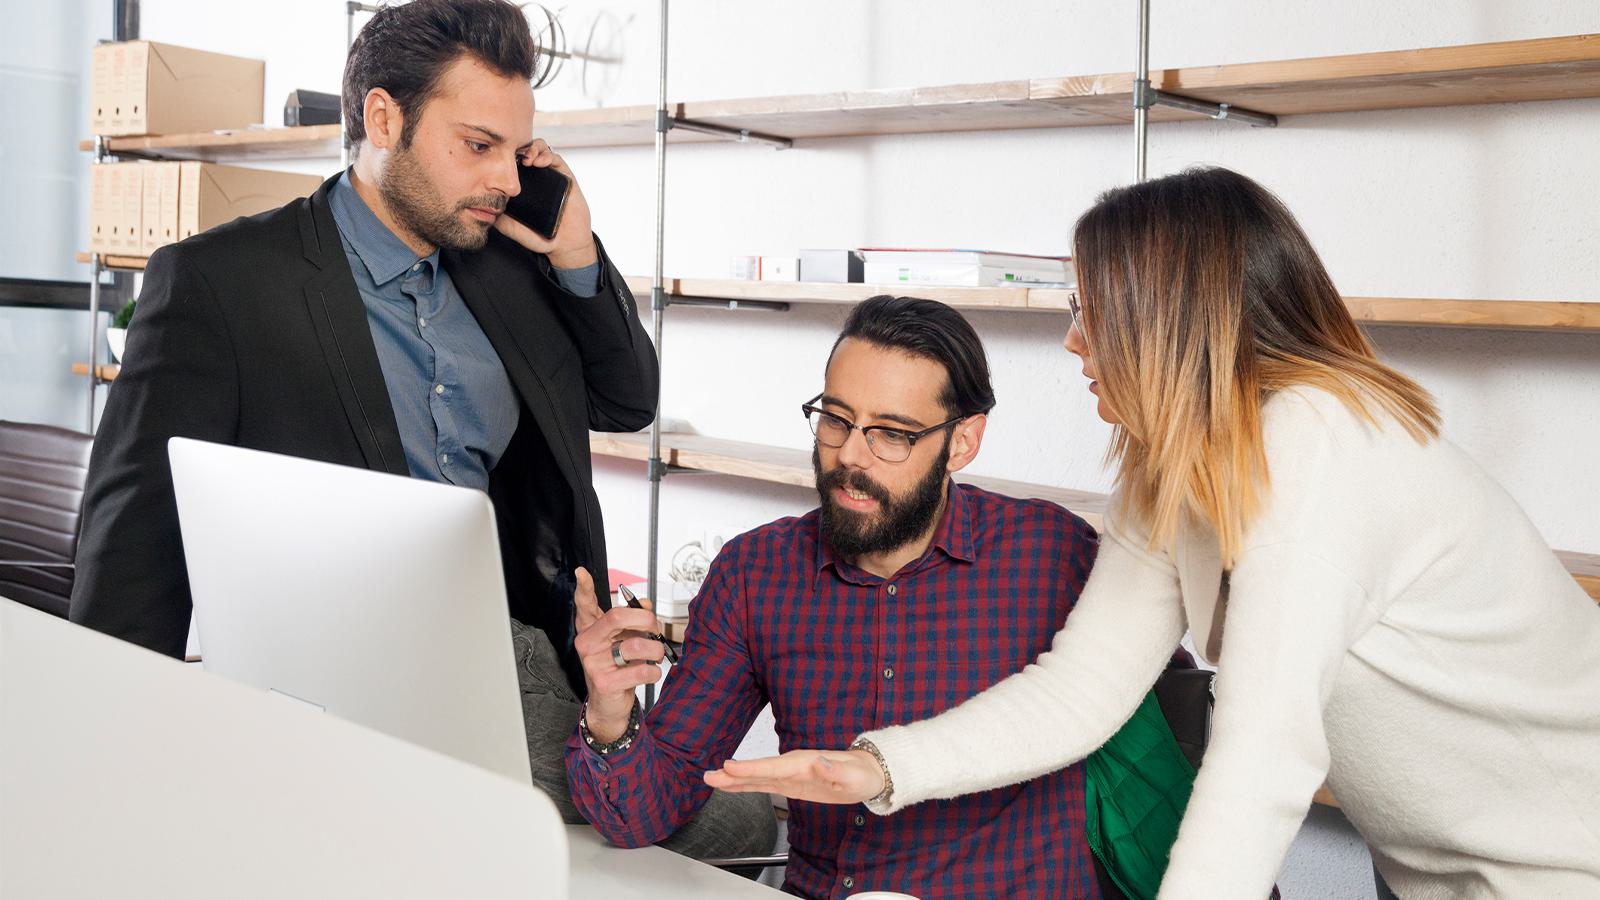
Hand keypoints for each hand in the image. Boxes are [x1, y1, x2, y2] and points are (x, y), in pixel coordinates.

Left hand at [494, 138, 596, 269]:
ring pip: (539, 149)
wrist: (565, 243)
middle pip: (525, 150)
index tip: (498, 160)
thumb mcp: (513, 228)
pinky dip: (546, 155)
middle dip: (518, 148)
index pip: (511, 162)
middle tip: (512, 155)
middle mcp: (535, 177)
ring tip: (526, 158)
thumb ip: (499, 218)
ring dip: (531, 148)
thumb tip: (481, 207)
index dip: (505, 157)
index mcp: (522, 185)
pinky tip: (538, 162)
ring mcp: (550, 174)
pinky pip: (555, 157)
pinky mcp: (565, 175)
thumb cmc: (540, 236)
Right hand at [572, 565, 664, 741]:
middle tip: (654, 628)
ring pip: (636, 645)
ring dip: (655, 650)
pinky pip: (640, 670)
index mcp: (591, 630)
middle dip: (646, 620)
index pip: (584, 605)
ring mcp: (593, 663)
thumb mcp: (624, 640)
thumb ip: (634, 620)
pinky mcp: (604, 682)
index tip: (581, 572)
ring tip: (654, 656)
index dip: (583, 588)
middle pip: (617, 617)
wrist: (608, 705)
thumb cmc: (618, 667)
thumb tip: (646, 604)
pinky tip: (649, 673)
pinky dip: (653, 672)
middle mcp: (588, 643)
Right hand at [703, 749, 883, 804]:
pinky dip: (746, 784)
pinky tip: (731, 786)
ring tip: (711, 780)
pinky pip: (763, 784)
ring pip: (757, 777)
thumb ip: (834, 769)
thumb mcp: (852, 776)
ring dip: (734, 779)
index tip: (729, 767)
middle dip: (733, 774)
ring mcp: (789, 774)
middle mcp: (792, 766)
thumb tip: (818, 762)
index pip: (772, 767)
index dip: (750, 768)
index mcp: (804, 764)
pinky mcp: (789, 783)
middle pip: (758, 771)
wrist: (865, 773)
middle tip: (709, 775)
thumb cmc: (860, 774)